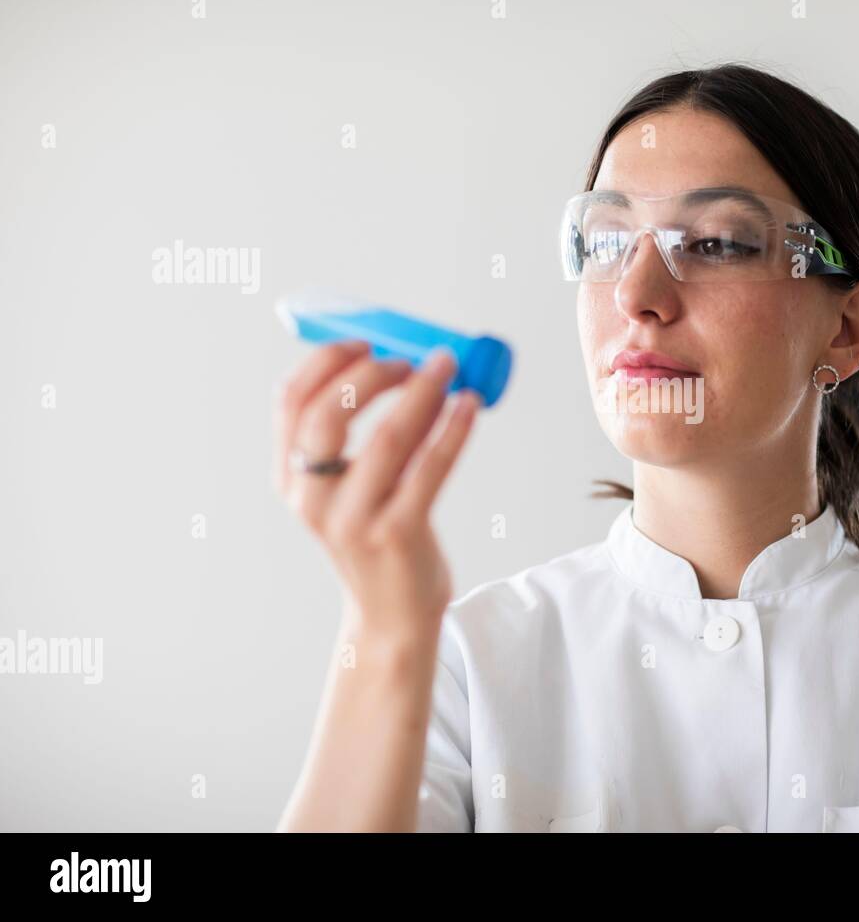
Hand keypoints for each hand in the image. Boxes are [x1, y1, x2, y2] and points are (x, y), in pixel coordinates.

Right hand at [273, 340, 479, 634]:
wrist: (392, 615)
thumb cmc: (375, 537)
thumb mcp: (347, 490)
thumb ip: (357, 438)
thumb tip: (403, 365)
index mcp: (292, 481)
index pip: (291, 404)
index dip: (326, 363)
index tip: (363, 342)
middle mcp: (313, 500)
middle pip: (328, 417)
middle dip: (370, 375)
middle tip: (408, 360)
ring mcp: (355, 520)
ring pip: (388, 438)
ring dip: (422, 392)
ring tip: (447, 369)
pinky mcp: (398, 534)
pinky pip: (431, 467)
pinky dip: (452, 428)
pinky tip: (467, 405)